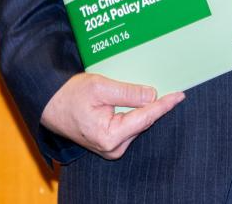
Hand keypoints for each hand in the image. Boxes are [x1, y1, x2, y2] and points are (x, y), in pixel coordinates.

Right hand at [40, 73, 184, 158]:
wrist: (51, 105)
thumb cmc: (72, 95)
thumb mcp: (100, 87)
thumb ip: (127, 92)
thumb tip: (152, 94)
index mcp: (110, 136)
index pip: (146, 117)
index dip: (164, 105)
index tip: (180, 95)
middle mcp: (113, 147)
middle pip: (144, 121)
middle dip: (155, 104)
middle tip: (169, 85)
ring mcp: (112, 147)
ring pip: (138, 123)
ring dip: (144, 107)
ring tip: (151, 89)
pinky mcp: (111, 142)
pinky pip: (130, 125)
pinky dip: (135, 111)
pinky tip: (138, 99)